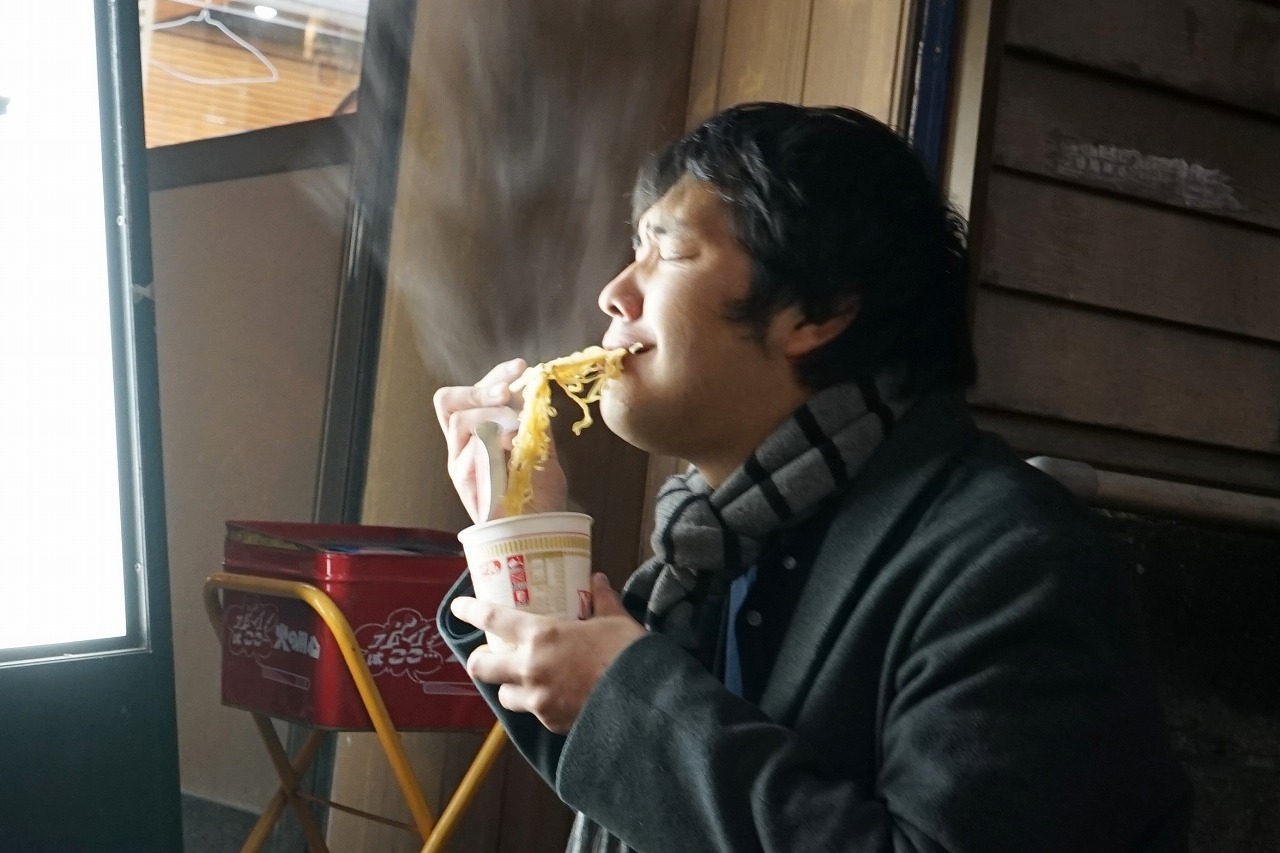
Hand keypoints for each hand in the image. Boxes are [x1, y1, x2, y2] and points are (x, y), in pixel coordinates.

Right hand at [433, 359, 567, 521]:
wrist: (539, 528)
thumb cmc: (538, 491)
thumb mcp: (539, 444)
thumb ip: (532, 418)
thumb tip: (532, 387)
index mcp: (476, 433)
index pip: (469, 393)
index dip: (493, 376)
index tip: (520, 367)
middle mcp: (462, 446)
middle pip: (447, 401)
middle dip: (481, 388)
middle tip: (507, 394)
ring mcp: (460, 464)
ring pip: (460, 420)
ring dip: (492, 414)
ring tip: (517, 428)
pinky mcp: (465, 482)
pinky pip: (473, 449)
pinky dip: (496, 440)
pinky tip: (515, 446)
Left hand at [450, 574, 647, 732]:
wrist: (644, 701)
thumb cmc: (628, 653)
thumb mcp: (616, 620)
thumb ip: (602, 600)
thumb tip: (597, 581)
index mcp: (542, 635)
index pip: (493, 620)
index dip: (471, 611)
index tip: (458, 608)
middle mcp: (530, 668)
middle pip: (482, 667)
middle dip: (479, 661)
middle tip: (487, 655)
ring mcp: (538, 700)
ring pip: (505, 696)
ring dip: (509, 687)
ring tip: (523, 681)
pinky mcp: (551, 723)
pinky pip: (534, 713)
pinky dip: (539, 705)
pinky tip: (554, 699)